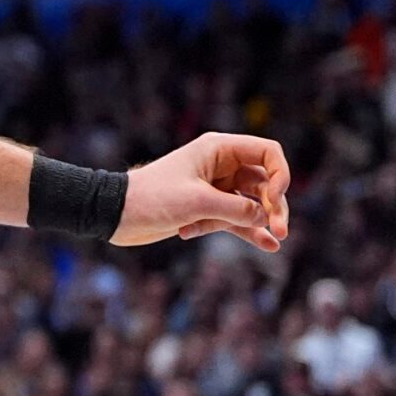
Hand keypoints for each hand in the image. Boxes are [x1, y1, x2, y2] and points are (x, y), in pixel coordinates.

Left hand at [114, 133, 290, 251]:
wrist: (114, 214)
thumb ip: (236, 209)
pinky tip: (265, 245)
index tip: (274, 200)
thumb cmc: (152, 199)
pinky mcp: (205, 209)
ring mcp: (214, 187)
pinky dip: (246, 231)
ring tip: (274, 242)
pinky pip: (234, 218)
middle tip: (281, 231)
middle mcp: (220, 165)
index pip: (268, 153)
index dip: (280, 175)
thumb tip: (265, 217)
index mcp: (219, 149)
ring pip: (250, 203)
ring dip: (260, 222)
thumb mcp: (198, 203)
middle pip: (265, 182)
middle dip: (274, 206)